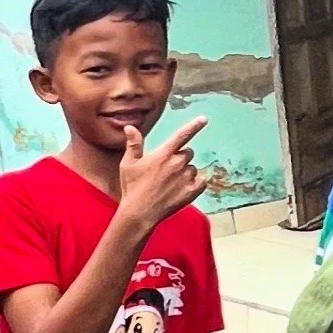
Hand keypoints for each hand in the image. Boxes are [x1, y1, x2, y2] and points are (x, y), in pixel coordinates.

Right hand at [118, 116, 209, 232]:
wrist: (140, 213)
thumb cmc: (132, 188)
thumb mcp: (128, 164)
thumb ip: (133, 144)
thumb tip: (130, 127)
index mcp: (163, 154)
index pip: (182, 135)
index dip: (194, 126)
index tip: (204, 119)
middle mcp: (177, 163)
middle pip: (188, 152)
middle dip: (180, 158)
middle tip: (166, 171)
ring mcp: (186, 178)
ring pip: (193, 168)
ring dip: (186, 172)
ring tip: (170, 184)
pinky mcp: (192, 191)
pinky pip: (202, 181)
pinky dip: (196, 184)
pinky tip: (182, 189)